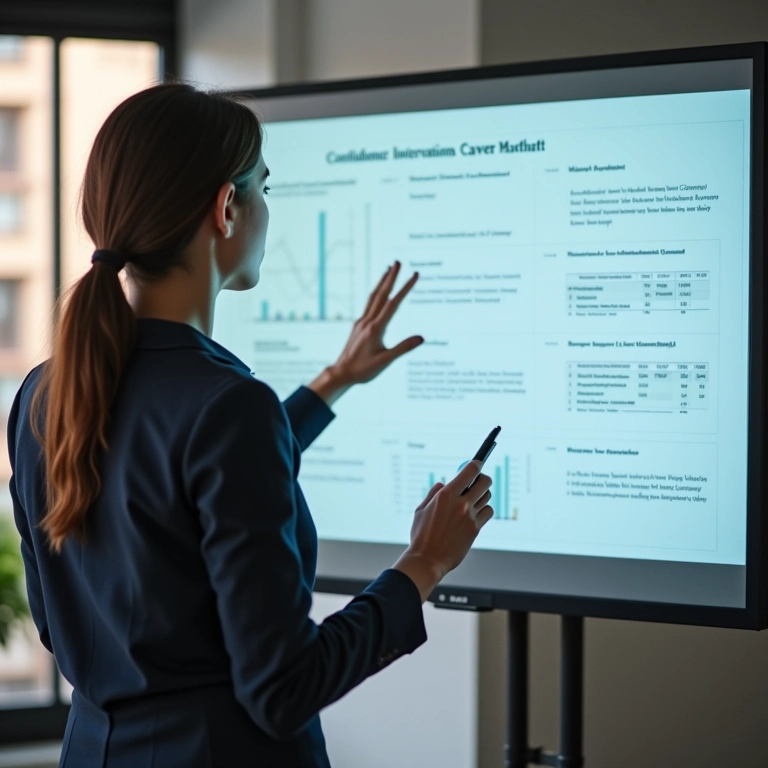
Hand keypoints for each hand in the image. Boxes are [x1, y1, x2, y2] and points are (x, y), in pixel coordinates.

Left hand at [308, 261, 422, 404]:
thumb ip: (403, 348)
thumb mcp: (385, 361)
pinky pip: (368, 305)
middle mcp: (367, 321)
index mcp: (375, 328)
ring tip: (388, 269)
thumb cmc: (363, 370)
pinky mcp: (358, 326)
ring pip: (373, 297)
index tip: (415, 275)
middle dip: (391, 277)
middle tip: (398, 261)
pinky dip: (376, 294)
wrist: (341, 373)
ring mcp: (361, 322)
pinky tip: (378, 292)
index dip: (405, 288)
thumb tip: (422, 338)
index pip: (393, 303)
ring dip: (381, 282)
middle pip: (381, 294)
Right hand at [393, 460, 493, 601]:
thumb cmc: (421, 535)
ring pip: (487, 497)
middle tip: (477, 480)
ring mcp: (470, 516)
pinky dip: (483, 510)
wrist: (428, 559)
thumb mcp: (421, 510)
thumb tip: (443, 484)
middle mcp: (461, 503)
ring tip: (473, 498)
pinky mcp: (476, 529)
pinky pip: (487, 512)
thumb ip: (433, 494)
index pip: (470, 471)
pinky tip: (475, 513)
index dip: (476, 465)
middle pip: (485, 482)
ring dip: (482, 494)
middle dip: (483, 478)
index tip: (476, 463)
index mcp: (446, 495)